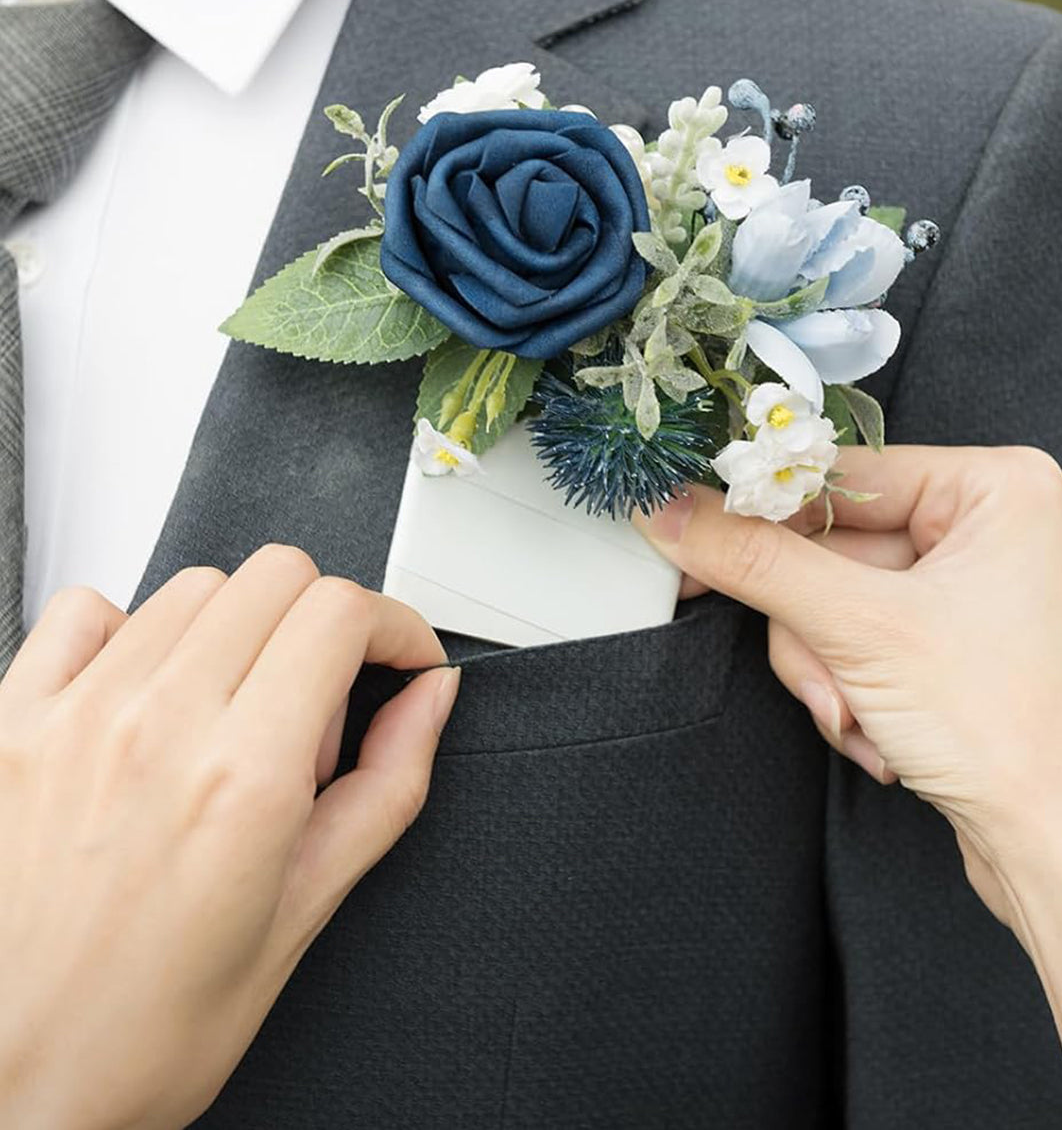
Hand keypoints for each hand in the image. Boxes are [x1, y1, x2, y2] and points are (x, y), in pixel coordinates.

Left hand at [0, 546, 458, 1129]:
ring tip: (233, 713)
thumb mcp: (304, 914)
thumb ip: (387, 787)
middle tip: (320, 703)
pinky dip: (132, 629)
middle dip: (326, 622)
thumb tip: (427, 700)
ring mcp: (79, 716)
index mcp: (242, 780)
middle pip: (277, 577)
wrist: (18, 1086)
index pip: (339, 613)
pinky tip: (148, 691)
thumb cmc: (146, 1028)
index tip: (398, 659)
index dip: (393, 626)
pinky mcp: (15, 721)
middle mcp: (158, 728)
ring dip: (239, 629)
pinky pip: (86, 609)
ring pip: (195, 585)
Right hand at [634, 447, 1061, 925]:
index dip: (763, 510)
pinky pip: (847, 639)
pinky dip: (844, 689)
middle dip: (811, 626)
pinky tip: (877, 731)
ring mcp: (957, 587)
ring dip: (824, 668)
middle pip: (824, 545)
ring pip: (824, 600)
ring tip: (857, 714)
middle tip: (822, 667)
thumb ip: (755, 562)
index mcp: (990, 487)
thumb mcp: (862, 631)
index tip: (690, 525)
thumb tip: (672, 511)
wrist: (1058, 848)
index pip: (838, 472)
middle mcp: (979, 526)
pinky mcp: (936, 642)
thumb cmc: (1013, 733)